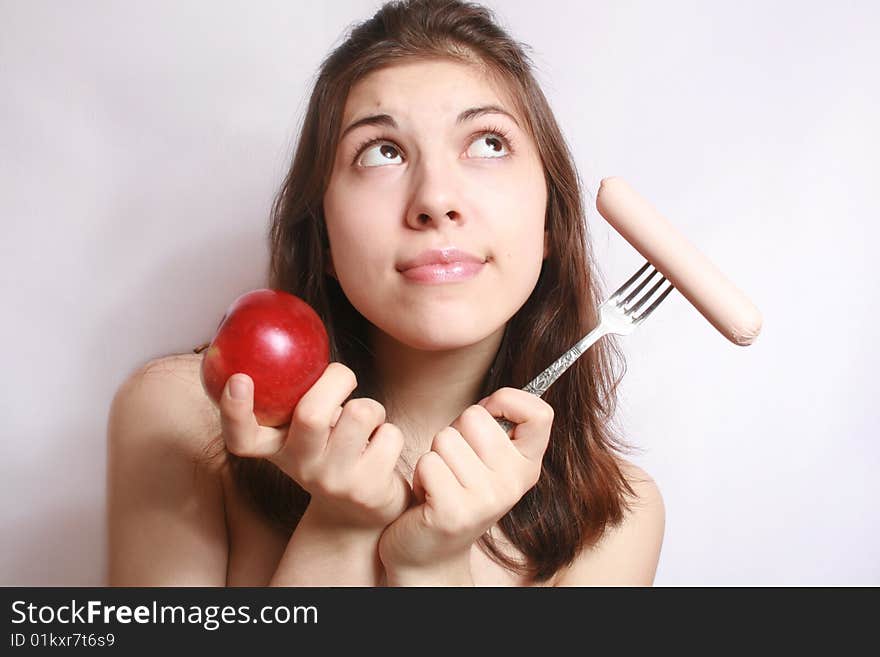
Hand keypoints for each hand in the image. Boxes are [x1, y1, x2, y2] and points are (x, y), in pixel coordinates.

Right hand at [218, 362, 410, 529]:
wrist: (362, 511)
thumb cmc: (334, 449)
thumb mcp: (308, 430)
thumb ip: (299, 399)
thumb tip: (297, 340)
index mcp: (276, 450)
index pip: (242, 438)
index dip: (235, 410)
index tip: (240, 378)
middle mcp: (300, 468)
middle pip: (312, 414)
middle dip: (336, 380)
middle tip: (343, 378)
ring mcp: (333, 482)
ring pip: (360, 412)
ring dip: (371, 406)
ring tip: (365, 424)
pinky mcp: (368, 490)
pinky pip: (389, 433)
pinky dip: (390, 432)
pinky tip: (380, 450)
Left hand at [378, 388, 553, 582]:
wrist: (430, 554)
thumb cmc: (454, 493)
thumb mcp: (486, 461)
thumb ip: (497, 429)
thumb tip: (500, 397)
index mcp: (526, 467)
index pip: (540, 413)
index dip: (508, 400)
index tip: (489, 413)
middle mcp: (513, 484)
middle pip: (476, 417)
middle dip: (455, 433)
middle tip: (454, 464)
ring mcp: (486, 500)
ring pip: (446, 438)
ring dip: (434, 456)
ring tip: (441, 483)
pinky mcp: (453, 512)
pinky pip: (428, 462)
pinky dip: (420, 475)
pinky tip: (428, 498)